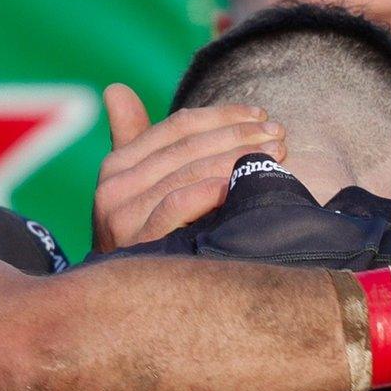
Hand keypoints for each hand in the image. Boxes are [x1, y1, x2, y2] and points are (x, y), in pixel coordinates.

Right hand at [92, 83, 286, 250]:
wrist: (133, 301)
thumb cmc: (148, 238)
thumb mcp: (142, 189)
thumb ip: (136, 140)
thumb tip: (116, 88)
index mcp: (116, 166)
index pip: (176, 127)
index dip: (222, 116)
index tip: (260, 114)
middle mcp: (112, 188)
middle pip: (187, 147)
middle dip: (238, 136)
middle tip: (278, 134)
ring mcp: (121, 217)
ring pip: (187, 172)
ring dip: (236, 159)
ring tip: (275, 154)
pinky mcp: (136, 241)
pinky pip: (178, 204)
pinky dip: (210, 190)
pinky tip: (240, 184)